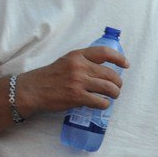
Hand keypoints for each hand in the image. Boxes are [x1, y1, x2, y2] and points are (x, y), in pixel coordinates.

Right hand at [13, 45, 127, 116]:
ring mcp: (78, 82)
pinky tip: (101, 103)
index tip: (125, 65)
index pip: (104, 53)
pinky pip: (101, 102)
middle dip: (118, 83)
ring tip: (112, 96)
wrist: (31, 90)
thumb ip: (84, 62)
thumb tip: (105, 70)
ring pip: (109, 89)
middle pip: (111, 75)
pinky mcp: (77, 97)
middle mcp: (79, 67)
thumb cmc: (50, 76)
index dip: (119, 59)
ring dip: (114, 94)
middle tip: (116, 88)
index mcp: (77, 56)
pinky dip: (104, 104)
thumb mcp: (66, 61)